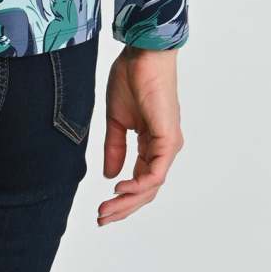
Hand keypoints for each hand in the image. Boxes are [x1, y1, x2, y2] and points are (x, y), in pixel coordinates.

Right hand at [97, 45, 184, 224]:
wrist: (143, 53)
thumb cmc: (132, 77)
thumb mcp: (116, 120)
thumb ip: (114, 147)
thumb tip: (110, 176)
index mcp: (152, 144)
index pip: (139, 180)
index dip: (121, 198)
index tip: (102, 209)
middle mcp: (163, 149)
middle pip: (146, 189)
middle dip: (123, 207)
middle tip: (102, 218)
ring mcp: (168, 145)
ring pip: (151, 186)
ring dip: (128, 201)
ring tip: (107, 209)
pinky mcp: (168, 139)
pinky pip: (156, 172)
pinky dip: (139, 184)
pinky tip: (120, 188)